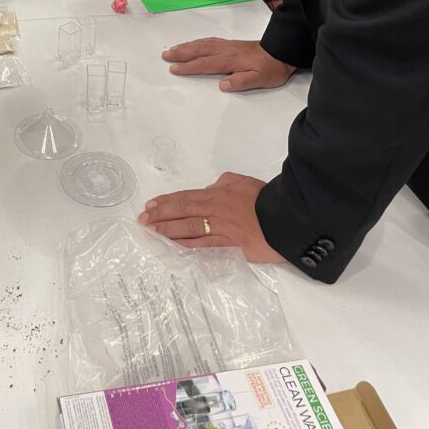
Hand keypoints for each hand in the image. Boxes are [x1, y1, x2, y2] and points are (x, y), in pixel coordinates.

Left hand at [138, 172, 283, 262]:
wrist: (286, 217)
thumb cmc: (266, 199)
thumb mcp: (241, 181)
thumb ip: (223, 183)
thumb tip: (209, 188)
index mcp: (217, 193)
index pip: (185, 197)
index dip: (165, 202)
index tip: (149, 206)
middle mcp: (214, 209)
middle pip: (181, 211)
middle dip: (160, 216)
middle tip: (142, 220)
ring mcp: (221, 228)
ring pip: (188, 228)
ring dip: (167, 231)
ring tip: (151, 233)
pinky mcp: (230, 245)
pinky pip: (204, 246)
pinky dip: (187, 246)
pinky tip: (174, 248)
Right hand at [161, 38, 294, 91]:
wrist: (281, 52)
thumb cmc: (271, 69)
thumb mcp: (260, 79)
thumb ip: (241, 82)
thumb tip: (222, 85)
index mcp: (230, 60)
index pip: (205, 64)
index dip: (189, 67)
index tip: (174, 69)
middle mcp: (225, 50)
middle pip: (199, 51)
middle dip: (181, 53)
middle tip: (165, 55)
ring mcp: (227, 46)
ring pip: (202, 44)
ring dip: (186, 46)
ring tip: (172, 49)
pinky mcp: (230, 44)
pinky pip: (209, 41)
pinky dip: (197, 42)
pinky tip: (193, 44)